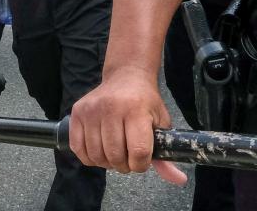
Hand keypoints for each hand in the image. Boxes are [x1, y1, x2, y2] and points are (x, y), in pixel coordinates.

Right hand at [69, 67, 186, 184]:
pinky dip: (89, 157)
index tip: (142, 159)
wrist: (126, 76)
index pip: (138, 152)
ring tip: (115, 153)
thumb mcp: (161, 123)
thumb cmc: (146, 102)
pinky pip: (78, 148)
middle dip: (124, 165)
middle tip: (128, 157)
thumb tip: (179, 179)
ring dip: (107, 162)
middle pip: (115, 156)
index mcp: (136, 110)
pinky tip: (100, 149)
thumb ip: (166, 153)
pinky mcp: (77, 113)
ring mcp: (92, 110)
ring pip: (96, 155)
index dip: (141, 165)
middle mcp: (111, 108)